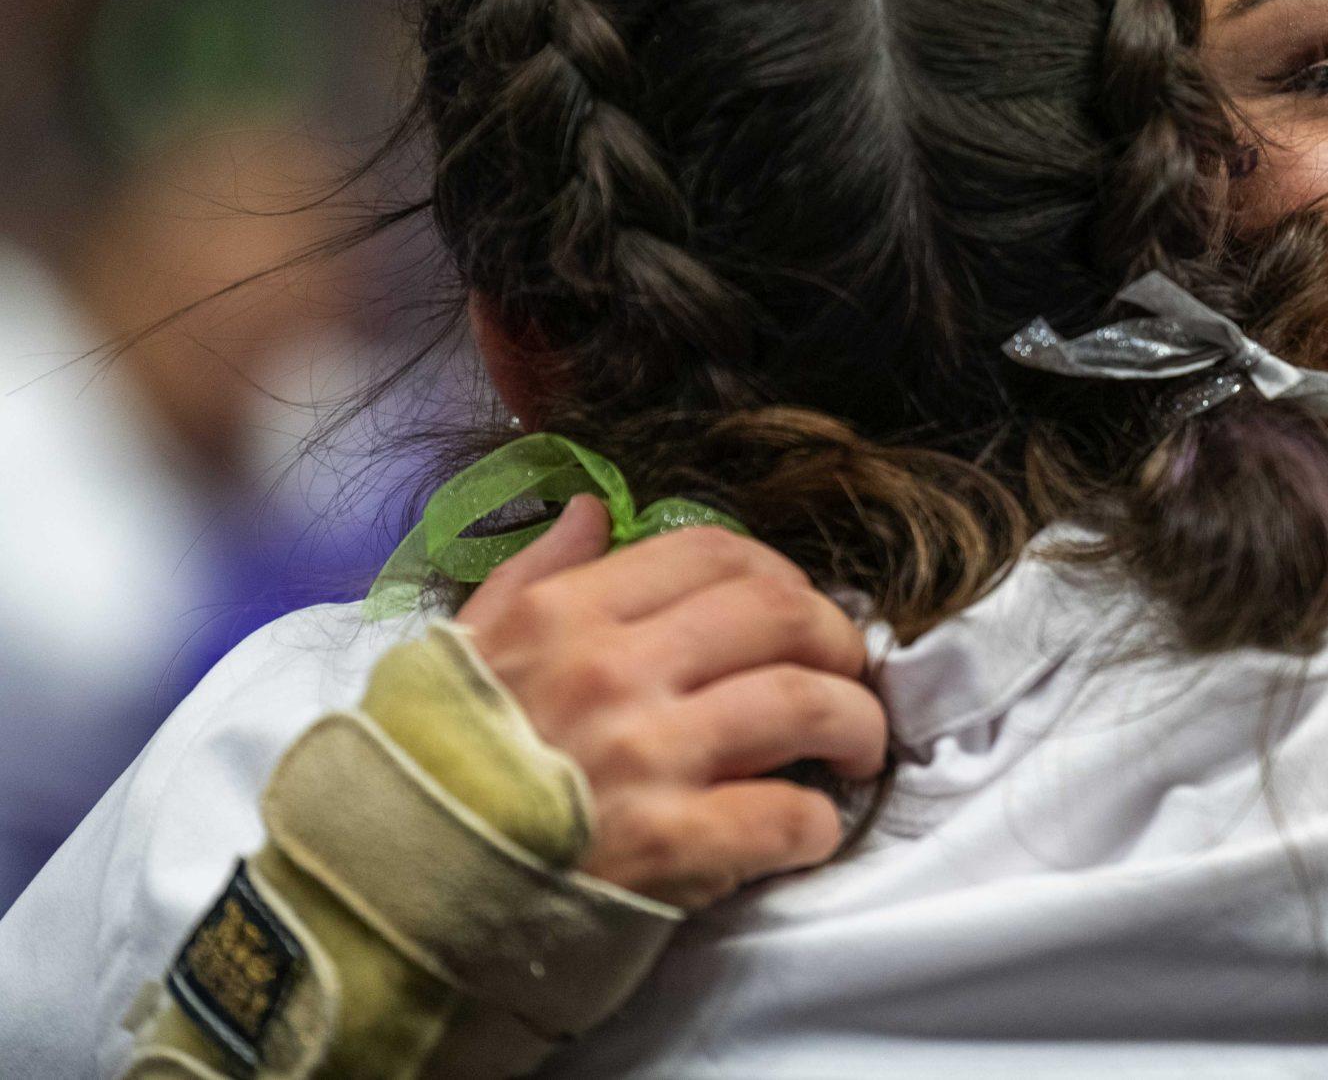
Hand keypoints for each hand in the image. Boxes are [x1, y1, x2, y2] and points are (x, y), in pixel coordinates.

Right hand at [453, 496, 887, 907]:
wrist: (381, 910)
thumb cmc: (424, 779)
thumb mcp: (458, 653)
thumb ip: (531, 575)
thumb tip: (592, 508)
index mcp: (566, 616)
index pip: (712, 552)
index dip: (778, 574)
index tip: (796, 610)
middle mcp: (613, 672)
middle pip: (780, 615)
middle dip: (836, 640)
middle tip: (847, 673)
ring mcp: (645, 757)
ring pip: (804, 703)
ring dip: (854, 724)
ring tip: (856, 748)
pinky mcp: (667, 848)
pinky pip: (786, 815)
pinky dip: (817, 823)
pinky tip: (812, 829)